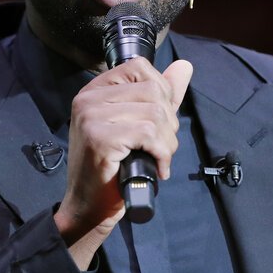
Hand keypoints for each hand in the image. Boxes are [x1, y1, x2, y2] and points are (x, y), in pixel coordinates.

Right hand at [54, 56, 192, 267]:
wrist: (89, 207)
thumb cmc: (113, 168)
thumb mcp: (138, 123)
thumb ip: (161, 95)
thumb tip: (185, 66)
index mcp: (94, 90)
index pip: (139, 67)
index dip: (161, 93)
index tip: (159, 122)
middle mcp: (88, 98)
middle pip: (152, 91)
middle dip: (169, 122)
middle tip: (160, 147)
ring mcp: (91, 117)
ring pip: (154, 113)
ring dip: (168, 142)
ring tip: (159, 158)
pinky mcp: (99, 138)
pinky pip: (149, 134)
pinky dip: (162, 153)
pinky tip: (157, 167)